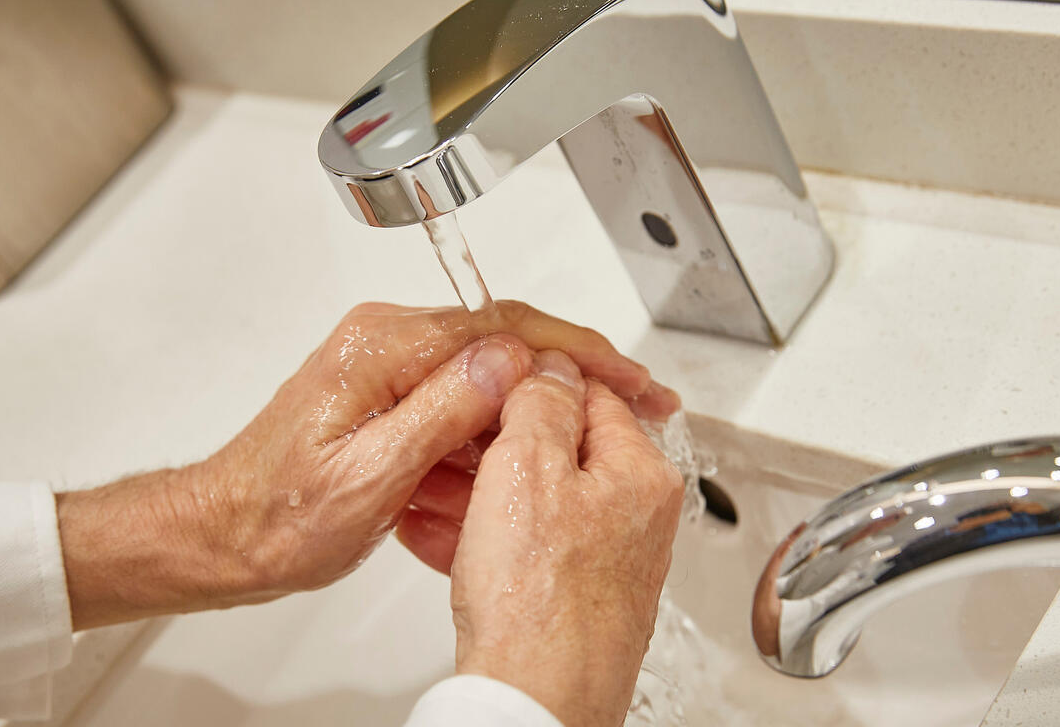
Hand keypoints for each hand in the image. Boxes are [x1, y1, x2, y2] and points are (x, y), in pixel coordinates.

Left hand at [56, 301, 678, 629]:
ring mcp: (386, 362)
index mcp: (384, 350)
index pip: (506, 330)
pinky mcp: (386, 388)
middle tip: (636, 400)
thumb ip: (440, 413)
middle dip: (577, 371)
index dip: (581, 351)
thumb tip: (509, 362)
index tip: (630, 376)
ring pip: (489, 368)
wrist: (222, 532)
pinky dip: (500, 423)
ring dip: (541, 402)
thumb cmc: (277, 517)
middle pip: (506, 338)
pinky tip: (523, 454)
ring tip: (591, 435)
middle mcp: (386, 340)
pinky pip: (461, 393)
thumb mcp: (367, 478)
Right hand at [398, 351, 684, 726]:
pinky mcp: (572, 596)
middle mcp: (633, 516)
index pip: (588, 394)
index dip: (528, 380)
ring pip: (534, 501)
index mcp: (638, 474)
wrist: (534, 705)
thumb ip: (540, 402)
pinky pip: (524, 547)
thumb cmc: (540, 603)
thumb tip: (550, 366)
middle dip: (491, 442)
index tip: (486, 380)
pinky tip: (432, 534)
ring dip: (475, 489)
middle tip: (444, 439)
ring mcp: (604, 560)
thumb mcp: (529, 467)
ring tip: (421, 486)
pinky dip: (480, 535)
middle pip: (557, 449)